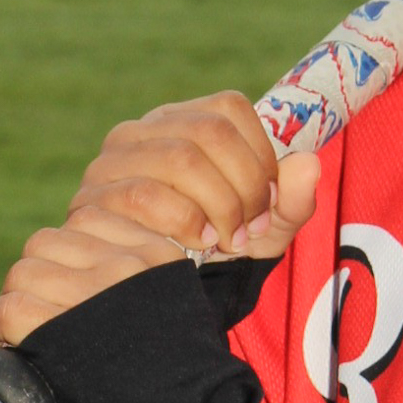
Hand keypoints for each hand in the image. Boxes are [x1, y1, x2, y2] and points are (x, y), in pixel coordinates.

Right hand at [69, 92, 290, 252]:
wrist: (160, 294)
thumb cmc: (217, 249)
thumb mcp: (266, 229)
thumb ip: (293, 200)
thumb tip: (310, 164)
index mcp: (181, 122)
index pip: (229, 108)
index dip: (262, 155)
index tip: (272, 201)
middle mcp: (141, 131)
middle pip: (209, 131)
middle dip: (246, 186)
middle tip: (252, 229)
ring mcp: (110, 162)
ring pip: (180, 159)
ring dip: (219, 206)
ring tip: (227, 240)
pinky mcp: (93, 199)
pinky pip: (146, 195)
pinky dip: (185, 222)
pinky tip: (196, 246)